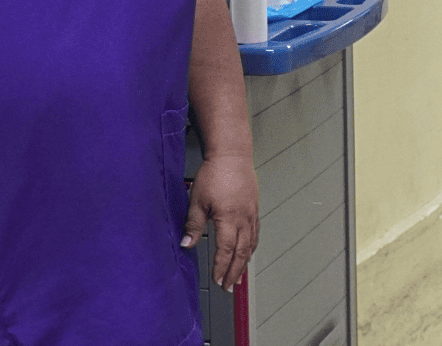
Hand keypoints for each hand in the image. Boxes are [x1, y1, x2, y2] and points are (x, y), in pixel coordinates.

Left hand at [182, 155, 258, 289]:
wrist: (232, 154)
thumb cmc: (214, 174)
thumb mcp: (197, 200)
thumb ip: (193, 225)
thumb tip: (185, 245)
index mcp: (228, 218)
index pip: (226, 250)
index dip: (221, 267)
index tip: (217, 279)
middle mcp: (244, 218)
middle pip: (242, 251)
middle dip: (235, 271)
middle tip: (229, 286)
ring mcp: (251, 212)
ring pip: (251, 243)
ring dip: (245, 262)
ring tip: (239, 276)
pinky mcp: (254, 207)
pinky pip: (255, 232)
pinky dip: (251, 246)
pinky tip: (248, 251)